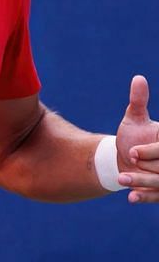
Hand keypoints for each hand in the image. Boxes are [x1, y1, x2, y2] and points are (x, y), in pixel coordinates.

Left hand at [115, 75, 158, 201]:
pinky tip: (130, 197)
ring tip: (121, 179)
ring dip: (141, 182)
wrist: (127, 158)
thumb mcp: (134, 119)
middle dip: (146, 170)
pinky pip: (157, 196)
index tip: (131, 151)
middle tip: (126, 166)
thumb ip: (138, 102)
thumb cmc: (134, 136)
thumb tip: (138, 79)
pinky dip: (145, 197)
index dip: (150, 151)